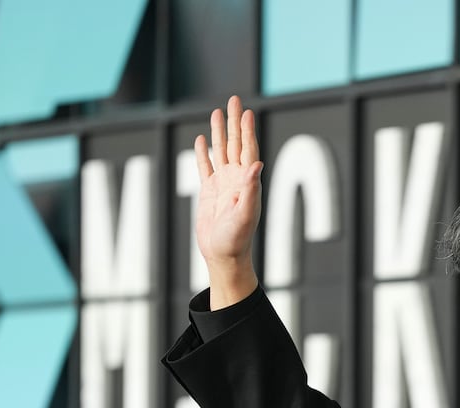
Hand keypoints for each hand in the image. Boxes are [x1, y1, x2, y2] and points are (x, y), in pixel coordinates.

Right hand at [193, 95, 262, 307]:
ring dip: (219, 132)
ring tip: (217, 112)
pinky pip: (205, 167)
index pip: (248, 150)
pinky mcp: (209, 192)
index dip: (247, 130)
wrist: (223, 256)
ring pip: (220, 151)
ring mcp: (223, 184)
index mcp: (247, 183)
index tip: (246, 111)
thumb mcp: (244, 215)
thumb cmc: (236, 240)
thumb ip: (251, 190)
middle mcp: (237, 180)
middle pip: (235, 143)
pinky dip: (203, 152)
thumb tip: (256, 164)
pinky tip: (202, 140)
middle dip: (234, 122)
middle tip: (234, 99)